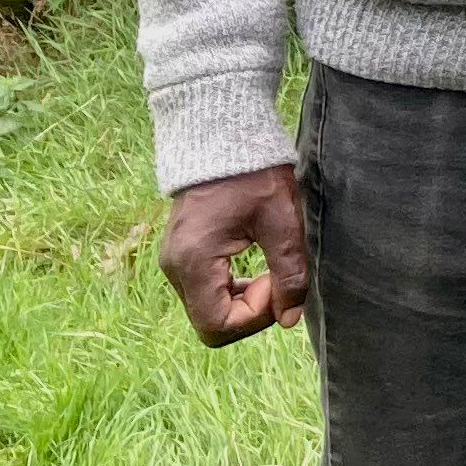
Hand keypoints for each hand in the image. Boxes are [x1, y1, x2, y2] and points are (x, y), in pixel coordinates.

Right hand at [161, 162, 308, 344]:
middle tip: (276, 279)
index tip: (276, 283)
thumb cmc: (255, 175)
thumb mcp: (281, 223)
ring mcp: (174, 262)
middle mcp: (175, 267)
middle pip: (210, 322)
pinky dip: (233, 290)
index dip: (255, 317)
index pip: (217, 326)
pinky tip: (255, 266)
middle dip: (250, 312)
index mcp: (193, 261)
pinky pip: (206, 292)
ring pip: (208, 309)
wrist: (225, 139)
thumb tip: (290, 320)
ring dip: (243, 302)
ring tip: (269, 270)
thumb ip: (289, 274)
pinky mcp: (182, 256)